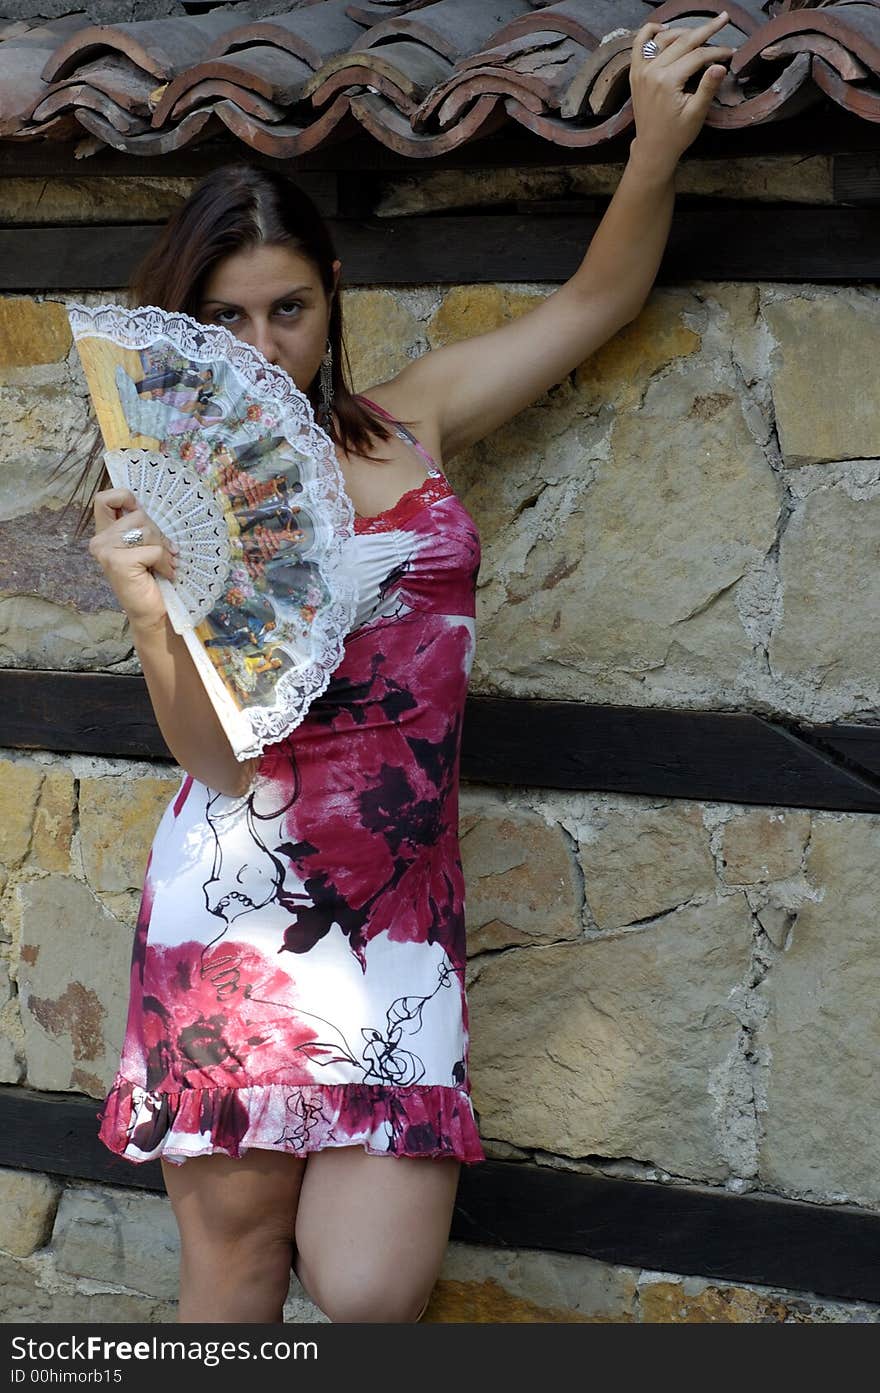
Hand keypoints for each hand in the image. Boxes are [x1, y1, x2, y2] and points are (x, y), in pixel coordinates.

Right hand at [88, 485, 178, 631]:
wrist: (153, 613)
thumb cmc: (152, 579)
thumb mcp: (145, 545)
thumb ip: (141, 526)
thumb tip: (152, 508)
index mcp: (104, 534)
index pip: (105, 499)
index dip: (126, 498)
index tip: (142, 515)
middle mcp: (99, 541)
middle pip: (137, 515)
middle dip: (158, 534)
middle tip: (163, 554)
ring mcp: (105, 551)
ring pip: (146, 531)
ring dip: (163, 549)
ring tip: (164, 565)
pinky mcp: (117, 562)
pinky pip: (152, 550)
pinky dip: (164, 562)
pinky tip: (163, 574)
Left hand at [629, 13, 735, 176]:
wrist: (653, 149)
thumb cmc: (676, 134)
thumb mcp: (696, 114)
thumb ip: (707, 88)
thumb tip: (720, 66)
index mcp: (667, 82)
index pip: (697, 55)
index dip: (717, 51)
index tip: (731, 51)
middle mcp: (651, 72)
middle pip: (682, 42)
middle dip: (706, 30)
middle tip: (723, 19)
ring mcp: (641, 71)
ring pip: (663, 39)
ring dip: (683, 31)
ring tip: (701, 30)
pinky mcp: (635, 73)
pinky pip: (639, 45)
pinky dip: (650, 32)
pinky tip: (663, 29)